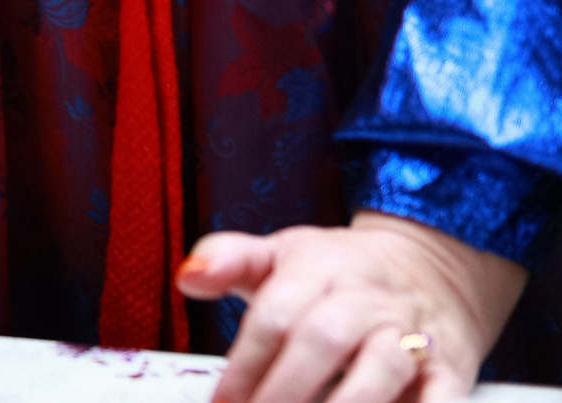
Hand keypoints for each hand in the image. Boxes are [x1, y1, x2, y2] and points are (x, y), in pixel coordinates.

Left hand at [182, 212, 527, 402]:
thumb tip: (187, 276)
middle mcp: (367, 300)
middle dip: (286, 388)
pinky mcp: (452, 369)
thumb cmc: (340, 270)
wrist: (433, 267)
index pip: (274, 315)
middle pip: (323, 339)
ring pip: (382, 371)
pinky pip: (443, 399)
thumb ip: (230, 260)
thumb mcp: (283, 253)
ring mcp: (412, 335)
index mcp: (319, 268)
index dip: (245, 363)